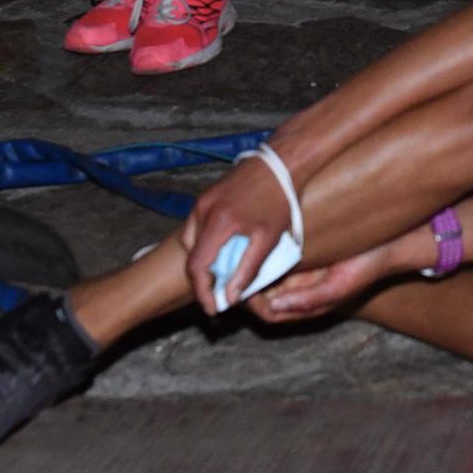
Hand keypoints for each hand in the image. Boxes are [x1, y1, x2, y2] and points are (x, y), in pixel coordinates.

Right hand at [180, 154, 295, 316]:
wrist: (281, 162)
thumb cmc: (279, 200)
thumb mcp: (267, 239)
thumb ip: (247, 269)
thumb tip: (231, 296)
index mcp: (217, 222)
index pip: (197, 267)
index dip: (202, 292)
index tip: (212, 309)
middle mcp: (203, 210)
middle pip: (191, 255)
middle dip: (202, 279)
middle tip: (219, 295)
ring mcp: (202, 201)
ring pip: (192, 241)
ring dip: (203, 260)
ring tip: (223, 274)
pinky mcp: (207, 196)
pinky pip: (198, 226)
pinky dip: (206, 243)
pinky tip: (224, 249)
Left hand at [248, 250, 394, 323]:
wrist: (385, 245)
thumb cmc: (363, 269)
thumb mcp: (338, 287)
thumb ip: (307, 300)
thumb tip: (274, 305)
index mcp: (305, 306)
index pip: (268, 313)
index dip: (252, 303)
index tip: (243, 286)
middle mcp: (298, 293)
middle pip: (261, 297)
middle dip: (245, 286)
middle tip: (232, 265)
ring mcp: (298, 275)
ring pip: (264, 278)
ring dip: (251, 269)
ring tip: (239, 251)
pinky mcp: (301, 256)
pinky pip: (274, 259)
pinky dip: (262, 254)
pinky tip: (256, 239)